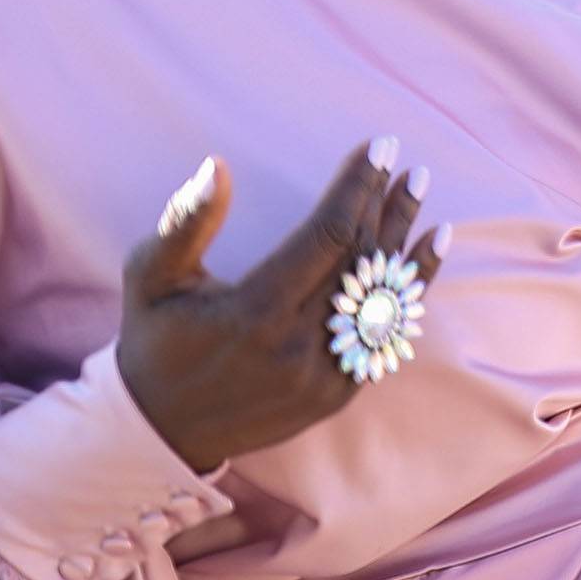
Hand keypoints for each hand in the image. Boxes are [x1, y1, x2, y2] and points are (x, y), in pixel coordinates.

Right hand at [115, 141, 446, 473]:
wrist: (160, 431)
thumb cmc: (154, 340)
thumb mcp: (151, 276)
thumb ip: (186, 221)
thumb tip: (217, 166)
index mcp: (254, 312)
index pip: (328, 235)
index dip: (358, 188)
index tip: (379, 147)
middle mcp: (296, 347)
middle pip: (362, 262)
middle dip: (389, 207)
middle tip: (411, 167)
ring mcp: (322, 377)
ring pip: (380, 298)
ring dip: (406, 243)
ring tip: (422, 194)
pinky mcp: (335, 396)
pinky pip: (384, 334)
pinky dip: (410, 291)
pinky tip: (429, 252)